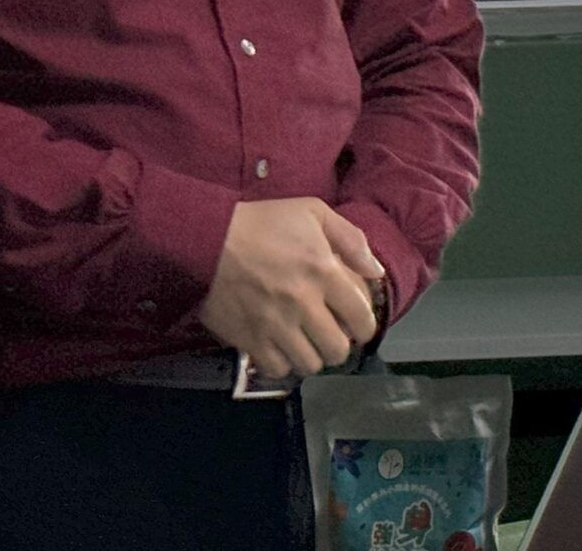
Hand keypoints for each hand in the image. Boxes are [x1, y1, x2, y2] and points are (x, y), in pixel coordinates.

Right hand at [197, 197, 384, 378]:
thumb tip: (376, 271)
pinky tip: (281, 348)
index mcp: (324, 271)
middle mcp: (304, 304)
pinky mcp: (248, 340)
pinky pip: (277, 370)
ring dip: (313, 355)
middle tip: (332, 334)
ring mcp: (275, 326)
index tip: (357, 323)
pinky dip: (283, 363)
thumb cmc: (261, 222)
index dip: (365, 326)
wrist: (206, 240)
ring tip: (307, 342)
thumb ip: (351, 239)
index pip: (362, 316)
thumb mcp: (313, 212)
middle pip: (338, 349)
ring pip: (310, 364)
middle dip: (340, 344)